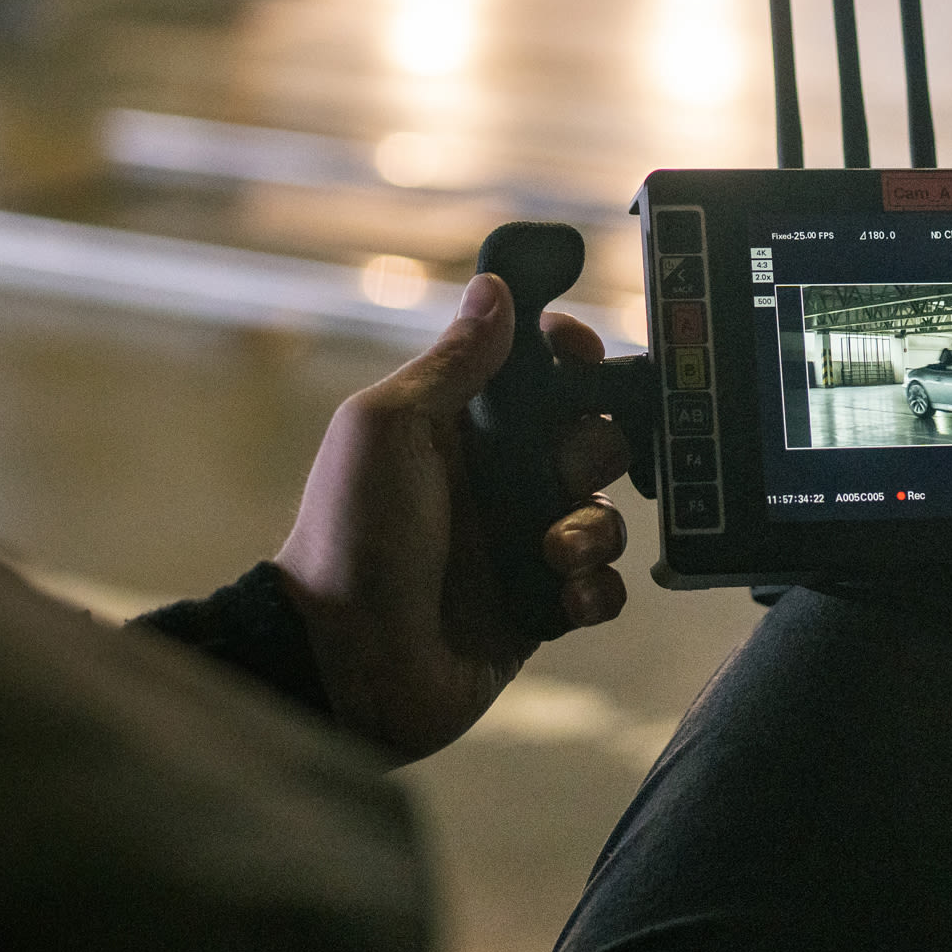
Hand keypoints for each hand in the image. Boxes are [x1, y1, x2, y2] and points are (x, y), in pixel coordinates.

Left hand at [275, 273, 628, 759]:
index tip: (580, 358)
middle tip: (555, 475)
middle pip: (593, 437)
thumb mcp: (388, 430)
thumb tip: (496, 287)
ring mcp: (520, 545)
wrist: (345, 663)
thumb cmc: (352, 537)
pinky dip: (594, 590)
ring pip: (606, 515)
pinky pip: (603, 587)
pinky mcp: (539, 607)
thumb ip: (449, 362)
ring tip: (549, 554)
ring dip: (593, 530)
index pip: (538, 370)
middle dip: (594, 450)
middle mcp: (497, 480)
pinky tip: (558, 598)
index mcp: (461, 427)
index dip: (570, 355)